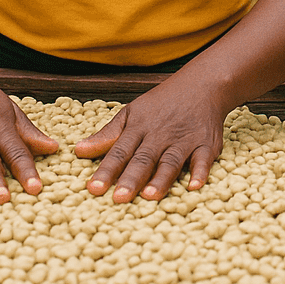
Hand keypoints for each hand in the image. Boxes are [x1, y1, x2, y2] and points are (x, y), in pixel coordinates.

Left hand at [74, 79, 225, 202]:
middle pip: (144, 159)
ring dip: (161, 178)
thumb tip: (78, 150)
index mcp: (139, 128)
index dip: (106, 170)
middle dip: (131, 178)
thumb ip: (107, 135)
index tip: (93, 189)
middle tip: (119, 198)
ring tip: (150, 195)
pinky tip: (195, 186)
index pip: (119, 151)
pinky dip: (201, 172)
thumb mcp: (131, 114)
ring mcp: (184, 140)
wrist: (201, 85)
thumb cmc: (162, 104)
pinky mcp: (206, 144)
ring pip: (171, 161)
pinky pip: (203, 159)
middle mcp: (160, 135)